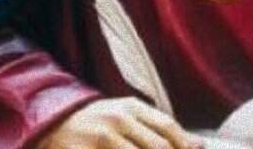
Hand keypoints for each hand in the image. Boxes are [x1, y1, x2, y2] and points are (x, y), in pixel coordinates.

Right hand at [37, 96, 203, 148]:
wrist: (54, 122)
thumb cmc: (100, 121)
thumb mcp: (127, 115)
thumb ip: (159, 128)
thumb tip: (198, 145)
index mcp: (131, 107)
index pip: (167, 126)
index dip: (183, 145)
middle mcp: (117, 121)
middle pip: (156, 147)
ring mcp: (100, 139)